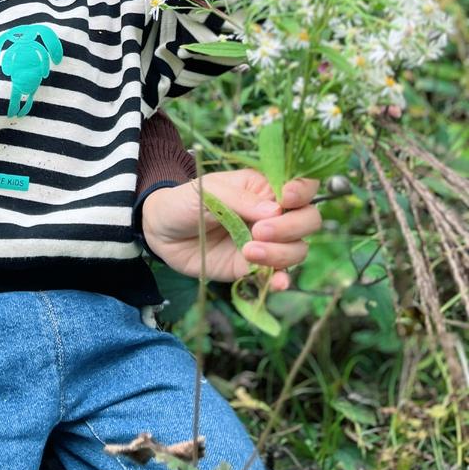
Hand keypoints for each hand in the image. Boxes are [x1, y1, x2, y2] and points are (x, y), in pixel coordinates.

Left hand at [140, 170, 320, 290]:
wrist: (161, 231)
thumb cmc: (185, 201)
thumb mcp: (209, 192)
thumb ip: (241, 200)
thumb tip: (278, 210)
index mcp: (263, 188)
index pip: (302, 186)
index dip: (303, 192)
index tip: (286, 199)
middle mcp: (272, 215)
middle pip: (308, 220)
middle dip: (292, 227)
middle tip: (260, 230)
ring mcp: (266, 243)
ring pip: (297, 249)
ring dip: (281, 253)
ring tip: (248, 251)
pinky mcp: (254, 267)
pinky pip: (279, 276)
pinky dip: (282, 280)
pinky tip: (275, 282)